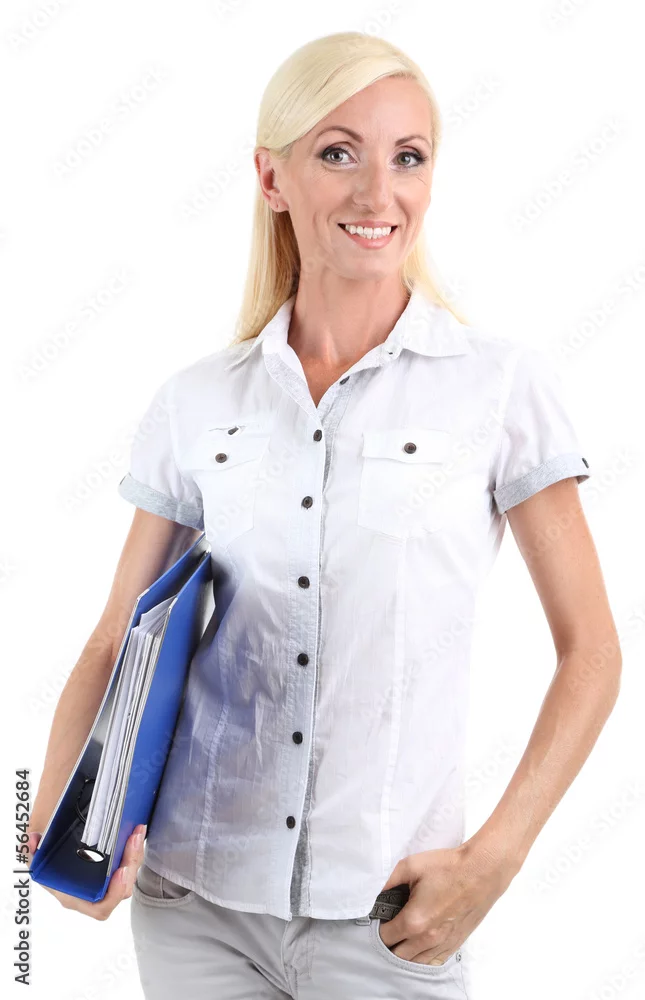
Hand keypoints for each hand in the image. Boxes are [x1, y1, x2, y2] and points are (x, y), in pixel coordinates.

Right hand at [27, 825, 146, 918]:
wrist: (53, 833)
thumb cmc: (45, 850)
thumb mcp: (36, 850)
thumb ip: (31, 848)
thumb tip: (32, 840)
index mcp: (73, 895)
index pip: (99, 907)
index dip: (113, 894)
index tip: (120, 871)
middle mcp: (90, 891)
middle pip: (120, 889)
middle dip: (131, 865)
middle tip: (133, 841)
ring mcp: (103, 878)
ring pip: (128, 875)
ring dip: (135, 855)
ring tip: (137, 833)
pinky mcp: (112, 864)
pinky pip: (128, 863)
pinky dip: (134, 850)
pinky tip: (136, 832)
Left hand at [377, 840, 515, 965]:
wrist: (481, 871)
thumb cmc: (448, 867)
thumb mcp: (411, 866)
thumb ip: (389, 882)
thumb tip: (377, 894)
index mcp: (414, 921)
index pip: (385, 937)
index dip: (378, 928)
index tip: (379, 919)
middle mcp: (427, 939)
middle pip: (398, 955)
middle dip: (389, 944)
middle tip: (389, 927)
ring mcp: (443, 944)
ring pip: (415, 962)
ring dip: (405, 953)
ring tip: (402, 937)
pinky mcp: (455, 944)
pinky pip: (433, 962)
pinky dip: (422, 957)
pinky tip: (419, 945)